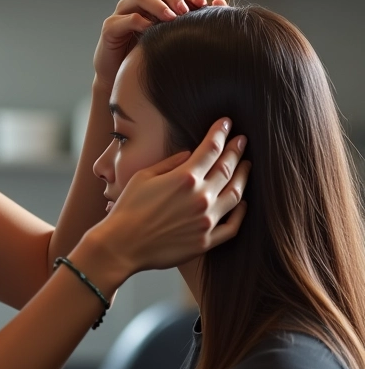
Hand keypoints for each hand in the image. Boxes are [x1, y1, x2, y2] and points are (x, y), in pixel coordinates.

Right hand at [72, 117, 248, 290]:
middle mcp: (201, 197)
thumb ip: (169, 163)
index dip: (221, 133)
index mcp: (184, 177)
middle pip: (227, 168)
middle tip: (242, 140)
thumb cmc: (128, 209)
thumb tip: (189, 154)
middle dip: (236, 150)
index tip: (227, 123)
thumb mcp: (143, 177)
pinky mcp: (206, 241)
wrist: (122, 245)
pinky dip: (241, 213)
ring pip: (236, 195)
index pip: (211, 149)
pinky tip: (243, 204)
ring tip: (246, 166)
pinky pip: (233, 226)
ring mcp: (206, 221)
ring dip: (243, 177)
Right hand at [93, 0, 227, 94]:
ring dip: (159, 5)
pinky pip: (126, 18)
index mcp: (155, 4)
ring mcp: (122, 13)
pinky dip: (139, 21)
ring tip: (171, 18)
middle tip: (185, 11)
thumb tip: (219, 2)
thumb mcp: (170, 39)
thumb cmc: (147, 59)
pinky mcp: (110, 27)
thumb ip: (189, 22)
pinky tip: (150, 30)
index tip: (202, 3)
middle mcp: (139, 4)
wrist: (120, 79)